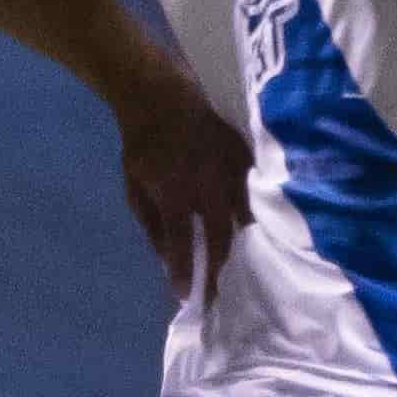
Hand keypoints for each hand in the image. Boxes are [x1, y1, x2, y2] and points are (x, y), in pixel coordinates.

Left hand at [112, 65, 253, 302]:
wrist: (162, 99)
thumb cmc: (144, 148)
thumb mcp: (135, 190)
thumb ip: (152, 226)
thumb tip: (168, 261)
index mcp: (174, 190)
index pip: (180, 240)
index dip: (183, 270)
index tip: (186, 297)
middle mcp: (206, 182)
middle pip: (219, 234)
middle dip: (219, 268)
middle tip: (219, 293)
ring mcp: (230, 168)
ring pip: (245, 216)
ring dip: (244, 245)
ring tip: (247, 270)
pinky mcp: (246, 156)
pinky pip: (256, 192)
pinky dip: (258, 215)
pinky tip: (261, 234)